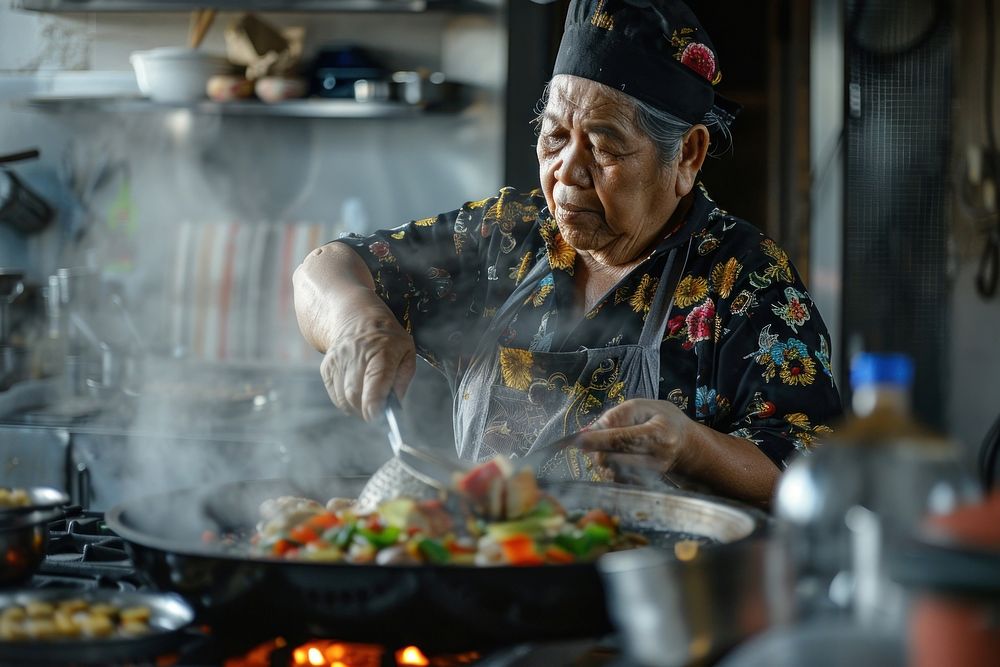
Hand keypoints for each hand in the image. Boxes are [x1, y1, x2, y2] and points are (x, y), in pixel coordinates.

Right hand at [319, 298, 415, 421]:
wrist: (356, 317)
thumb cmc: (387, 338)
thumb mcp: (406, 352)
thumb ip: (403, 380)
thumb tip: (394, 405)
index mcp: (382, 349)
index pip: (375, 379)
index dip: (374, 402)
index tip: (376, 416)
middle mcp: (356, 354)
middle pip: (355, 393)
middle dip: (366, 411)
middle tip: (377, 414)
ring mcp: (338, 360)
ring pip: (344, 398)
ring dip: (357, 409)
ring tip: (368, 403)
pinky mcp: (327, 368)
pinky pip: (336, 396)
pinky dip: (347, 402)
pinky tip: (357, 394)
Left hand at [574, 399, 696, 482]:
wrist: (687, 446)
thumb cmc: (664, 421)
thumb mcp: (644, 407)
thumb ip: (617, 415)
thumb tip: (591, 431)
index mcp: (658, 435)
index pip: (622, 440)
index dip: (597, 441)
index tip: (576, 440)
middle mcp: (655, 460)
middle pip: (612, 460)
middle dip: (595, 450)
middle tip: (591, 440)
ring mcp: (650, 477)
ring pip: (610, 473)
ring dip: (599, 459)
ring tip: (607, 446)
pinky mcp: (644, 485)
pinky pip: (614, 480)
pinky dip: (606, 469)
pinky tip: (613, 457)